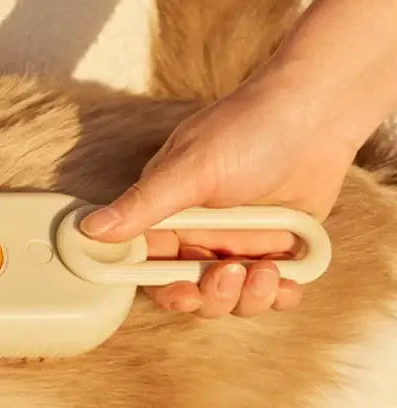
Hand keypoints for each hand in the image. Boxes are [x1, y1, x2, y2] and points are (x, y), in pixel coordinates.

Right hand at [80, 71, 360, 316]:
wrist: (320, 109)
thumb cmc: (249, 128)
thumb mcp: (190, 168)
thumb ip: (143, 205)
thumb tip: (88, 229)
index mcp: (168, 215)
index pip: (149, 267)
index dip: (161, 287)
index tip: (178, 291)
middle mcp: (200, 234)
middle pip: (191, 292)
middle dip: (209, 296)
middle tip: (226, 274)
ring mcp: (239, 243)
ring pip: (231, 298)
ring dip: (247, 298)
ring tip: (266, 272)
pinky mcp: (279, 249)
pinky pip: (272, 291)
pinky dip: (279, 296)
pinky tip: (286, 283)